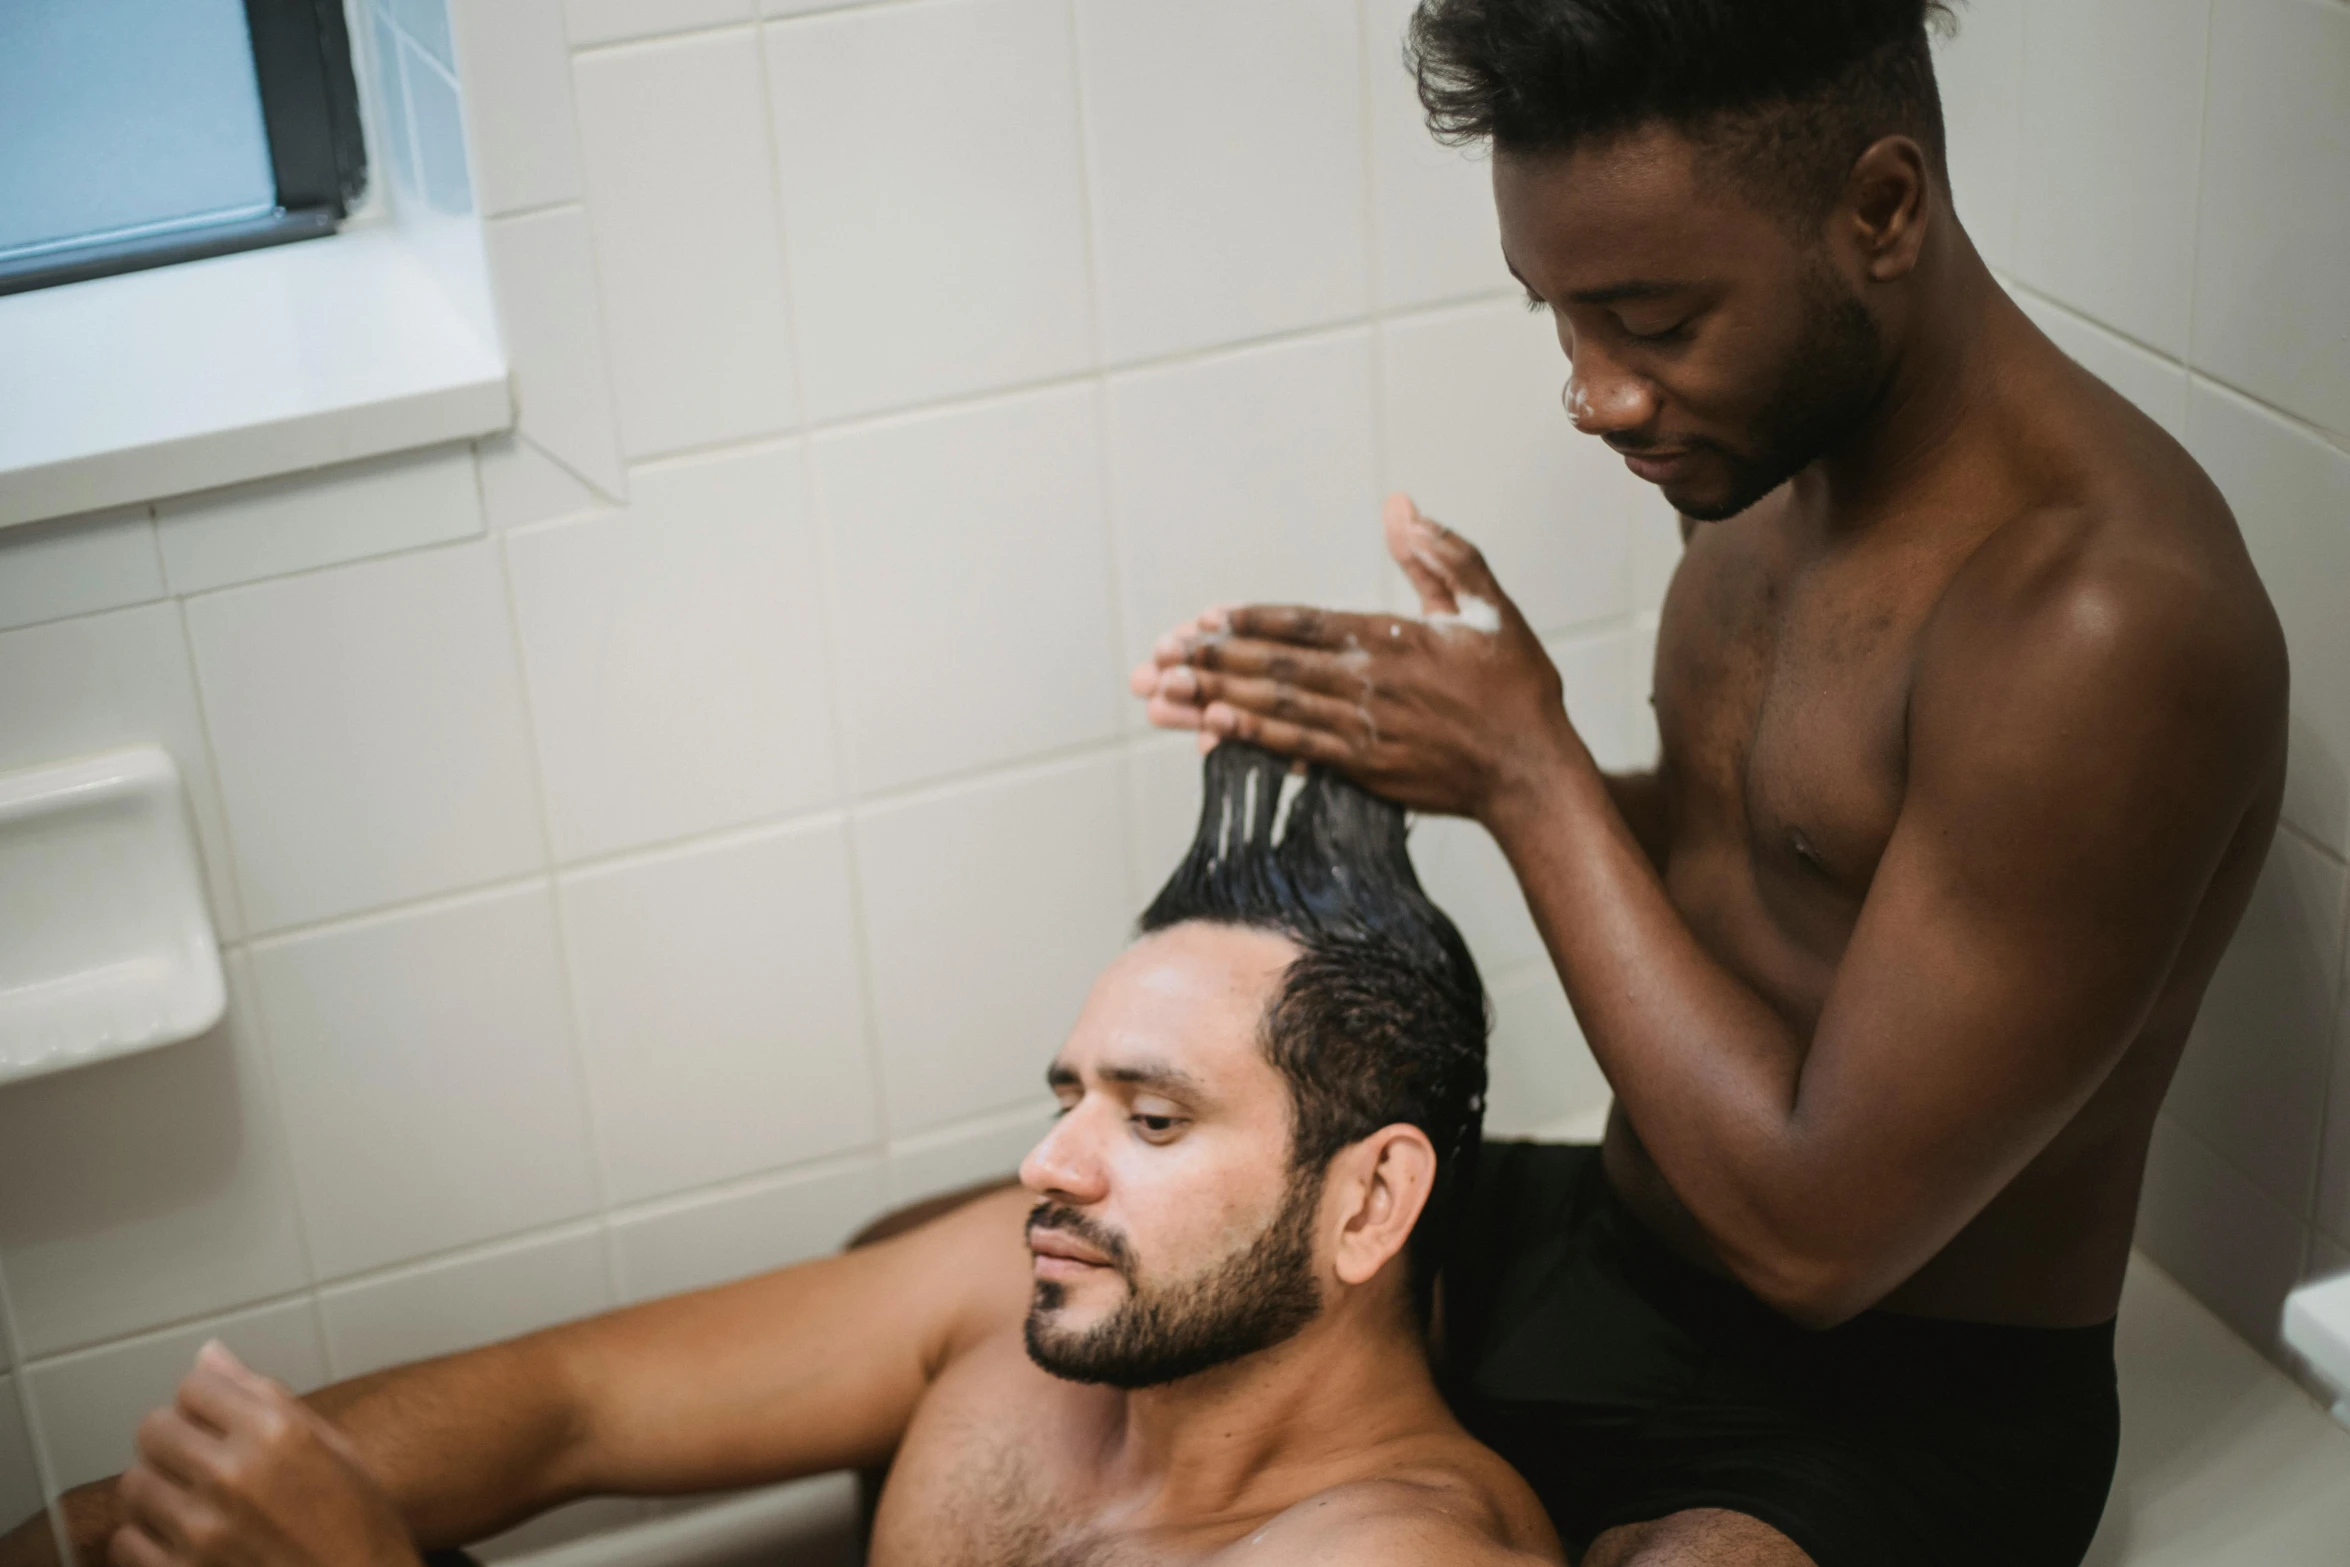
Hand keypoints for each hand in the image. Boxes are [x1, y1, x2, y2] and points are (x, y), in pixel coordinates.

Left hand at [111, 1344, 418, 1566]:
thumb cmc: (359, 1525)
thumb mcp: (334, 1448)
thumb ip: (267, 1398)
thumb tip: (211, 1356)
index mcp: (276, 1433)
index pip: (195, 1385)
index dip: (206, 1400)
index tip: (218, 1418)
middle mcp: (233, 1475)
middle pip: (154, 1429)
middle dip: (175, 1438)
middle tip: (201, 1459)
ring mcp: (201, 1531)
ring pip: (134, 1484)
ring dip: (158, 1487)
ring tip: (192, 1502)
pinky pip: (126, 1542)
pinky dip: (146, 1537)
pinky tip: (181, 1539)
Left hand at [1128, 494, 1586, 819]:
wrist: (1533, 773)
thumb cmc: (1515, 686)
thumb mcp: (1489, 606)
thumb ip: (1442, 554)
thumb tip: (1400, 505)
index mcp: (1396, 641)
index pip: (1308, 626)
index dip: (1251, 623)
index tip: (1202, 619)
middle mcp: (1372, 686)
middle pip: (1277, 669)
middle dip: (1211, 662)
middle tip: (1155, 658)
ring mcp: (1364, 732)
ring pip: (1275, 712)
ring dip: (1212, 702)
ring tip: (1158, 698)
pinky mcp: (1364, 769)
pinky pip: (1296, 751)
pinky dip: (1251, 741)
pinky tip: (1209, 733)